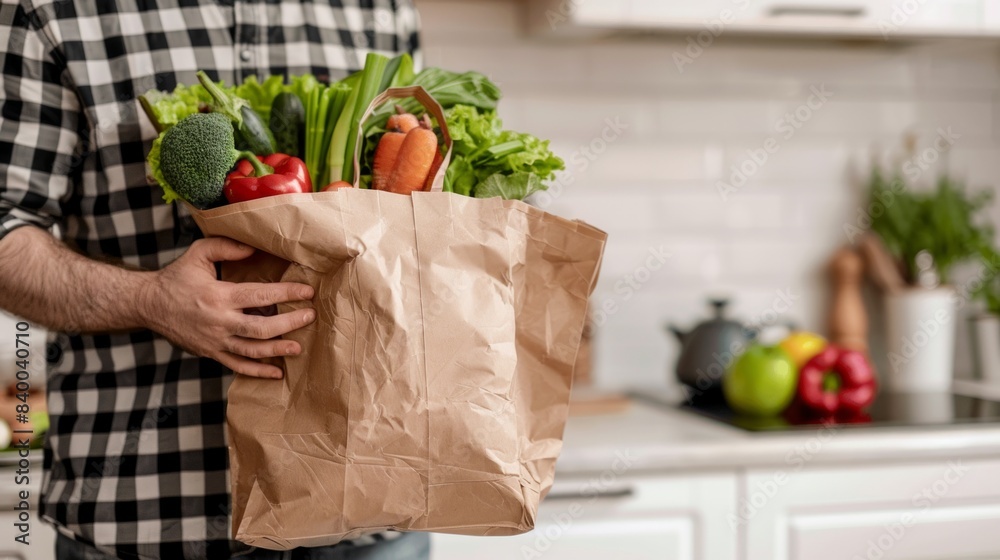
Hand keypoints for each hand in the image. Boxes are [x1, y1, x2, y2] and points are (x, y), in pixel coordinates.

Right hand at [145, 237, 314, 377]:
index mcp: (219, 296)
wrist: (148, 305)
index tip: (307, 292)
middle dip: (289, 323)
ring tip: (299, 347)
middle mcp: (219, 321)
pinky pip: (237, 366)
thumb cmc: (177, 277)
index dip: (286, 293)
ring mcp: (215, 341)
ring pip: (252, 350)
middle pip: (261, 328)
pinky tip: (277, 372)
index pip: (260, 295)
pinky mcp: (211, 353)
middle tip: (310, 316)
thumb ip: (226, 247)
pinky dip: (258, 371)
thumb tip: (255, 247)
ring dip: (278, 350)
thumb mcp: (199, 254)